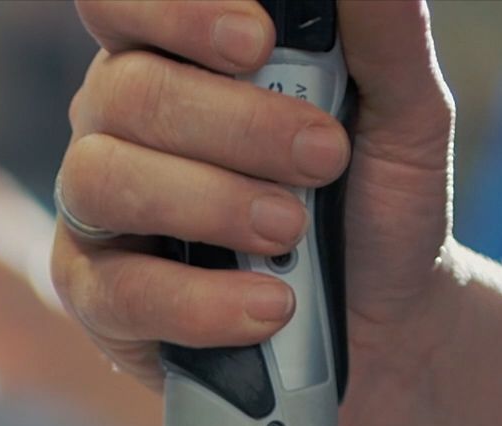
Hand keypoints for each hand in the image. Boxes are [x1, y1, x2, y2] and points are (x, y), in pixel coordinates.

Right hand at [54, 0, 455, 385]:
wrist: (385, 319)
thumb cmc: (374, 200)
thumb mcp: (403, 113)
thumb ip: (382, 36)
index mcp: (174, 54)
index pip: (124, 3)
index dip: (176, 12)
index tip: (258, 41)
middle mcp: (119, 121)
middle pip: (127, 91)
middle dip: (234, 125)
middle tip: (323, 156)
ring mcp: (98, 209)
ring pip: (105, 181)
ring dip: (211, 204)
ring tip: (292, 232)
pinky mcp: (98, 297)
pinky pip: (119, 292)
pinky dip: (200, 301)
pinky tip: (268, 303)